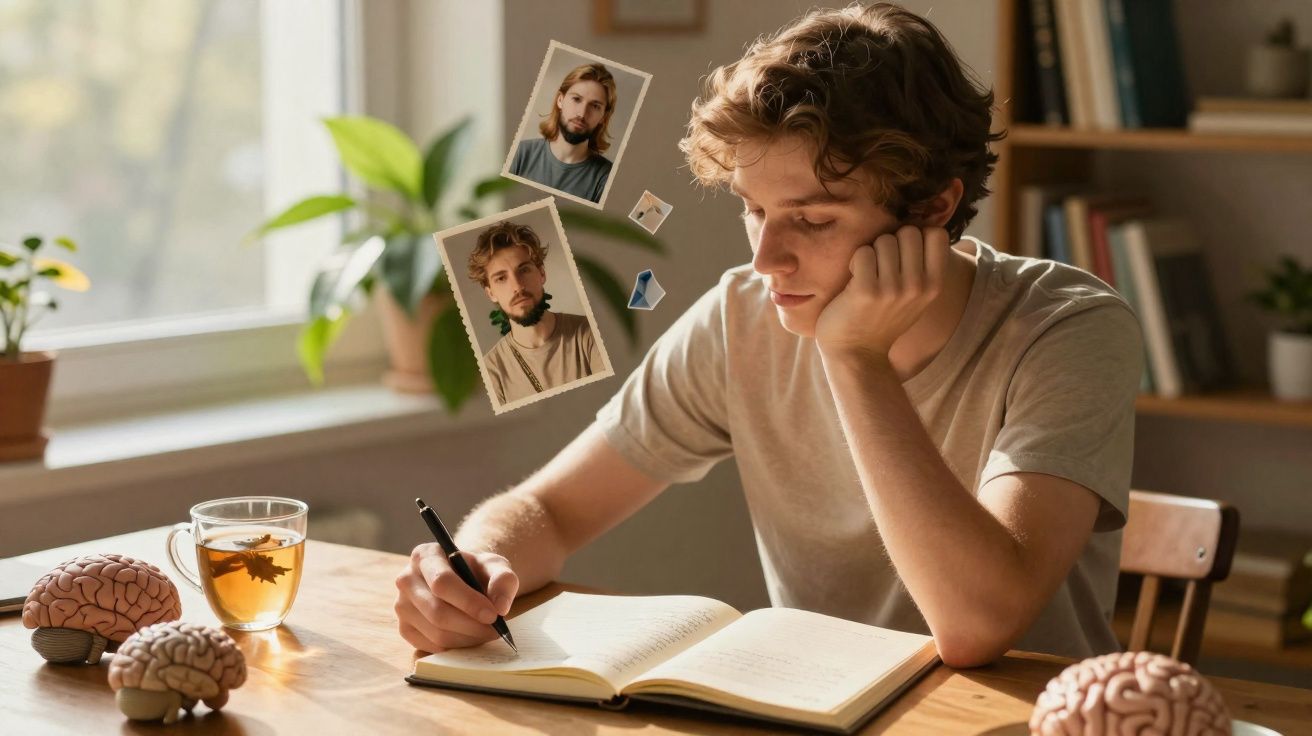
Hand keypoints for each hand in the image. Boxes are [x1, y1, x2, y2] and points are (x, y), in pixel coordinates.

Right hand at [394, 543, 518, 652]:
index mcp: (425, 555)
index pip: (442, 582)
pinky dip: (456, 647)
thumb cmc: (477, 571)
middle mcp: (407, 579)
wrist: (463, 581)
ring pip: (436, 633)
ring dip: (467, 638)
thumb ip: (503, 579)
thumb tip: (500, 606)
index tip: (493, 615)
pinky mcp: (404, 628)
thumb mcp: (495, 566)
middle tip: (496, 630)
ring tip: (487, 632)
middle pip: (437, 611)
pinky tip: (470, 637)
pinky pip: (431, 646)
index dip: (469, 602)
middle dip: (471, 625)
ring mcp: (402, 606)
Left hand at [814, 225, 948, 355]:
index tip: (903, 254)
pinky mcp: (866, 292)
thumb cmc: (883, 316)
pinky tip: (854, 280)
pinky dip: (855, 262)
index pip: (936, 233)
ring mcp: (893, 290)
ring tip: (868, 275)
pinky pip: (862, 252)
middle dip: (891, 242)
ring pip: (884, 240)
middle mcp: (919, 286)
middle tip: (881, 266)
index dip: (917, 235)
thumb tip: (922, 219)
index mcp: (935, 284)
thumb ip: (923, 264)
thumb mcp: (916, 294)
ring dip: (871, 253)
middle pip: (908, 232)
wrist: (856, 353)